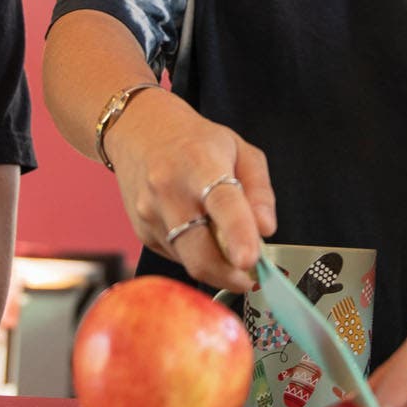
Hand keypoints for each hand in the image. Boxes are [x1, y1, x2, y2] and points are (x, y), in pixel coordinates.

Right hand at [105, 90, 276, 294]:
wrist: (140, 131)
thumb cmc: (194, 141)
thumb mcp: (241, 150)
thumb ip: (260, 191)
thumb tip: (266, 229)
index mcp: (201, 164)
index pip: (223, 205)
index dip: (238, 235)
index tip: (250, 260)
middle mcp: (170, 191)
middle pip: (201, 253)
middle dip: (231, 276)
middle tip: (251, 275)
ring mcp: (151, 215)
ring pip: (190, 262)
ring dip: (216, 266)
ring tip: (226, 242)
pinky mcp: (143, 233)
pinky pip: (178, 257)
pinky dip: (196, 254)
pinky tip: (198, 229)